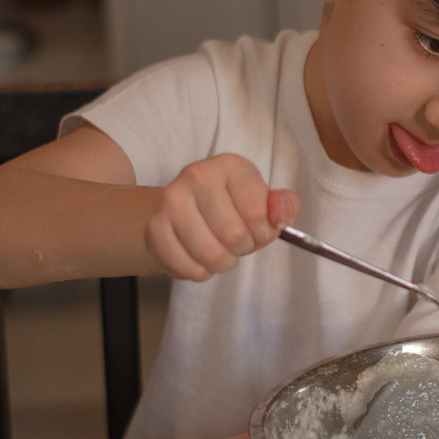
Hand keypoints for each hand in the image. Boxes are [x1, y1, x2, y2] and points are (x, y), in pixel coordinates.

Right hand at [144, 153, 300, 279]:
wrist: (184, 210)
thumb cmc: (231, 207)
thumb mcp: (264, 200)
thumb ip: (283, 206)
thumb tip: (279, 216)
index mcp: (230, 166)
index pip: (257, 213)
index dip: (264, 232)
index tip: (260, 230)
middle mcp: (197, 175)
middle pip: (233, 235)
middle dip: (243, 249)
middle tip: (239, 243)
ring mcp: (171, 200)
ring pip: (211, 255)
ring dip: (223, 263)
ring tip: (222, 251)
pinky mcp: (155, 227)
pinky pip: (187, 268)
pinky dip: (200, 272)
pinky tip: (200, 258)